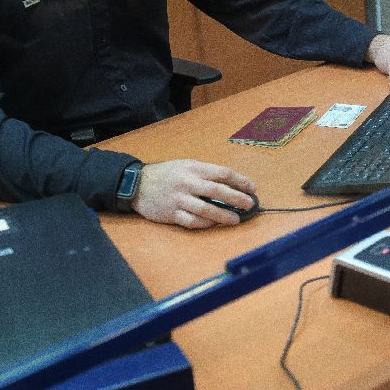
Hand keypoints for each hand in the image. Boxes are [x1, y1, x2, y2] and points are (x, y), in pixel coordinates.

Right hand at [131, 159, 256, 228]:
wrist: (137, 184)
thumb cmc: (167, 175)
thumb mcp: (186, 166)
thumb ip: (206, 174)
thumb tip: (232, 184)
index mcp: (193, 168)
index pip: (222, 173)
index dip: (240, 181)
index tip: (252, 188)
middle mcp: (187, 183)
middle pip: (217, 191)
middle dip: (237, 198)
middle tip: (250, 204)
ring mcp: (179, 199)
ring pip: (206, 209)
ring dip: (224, 215)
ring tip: (236, 219)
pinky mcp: (172, 214)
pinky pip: (192, 221)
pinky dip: (206, 223)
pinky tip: (215, 224)